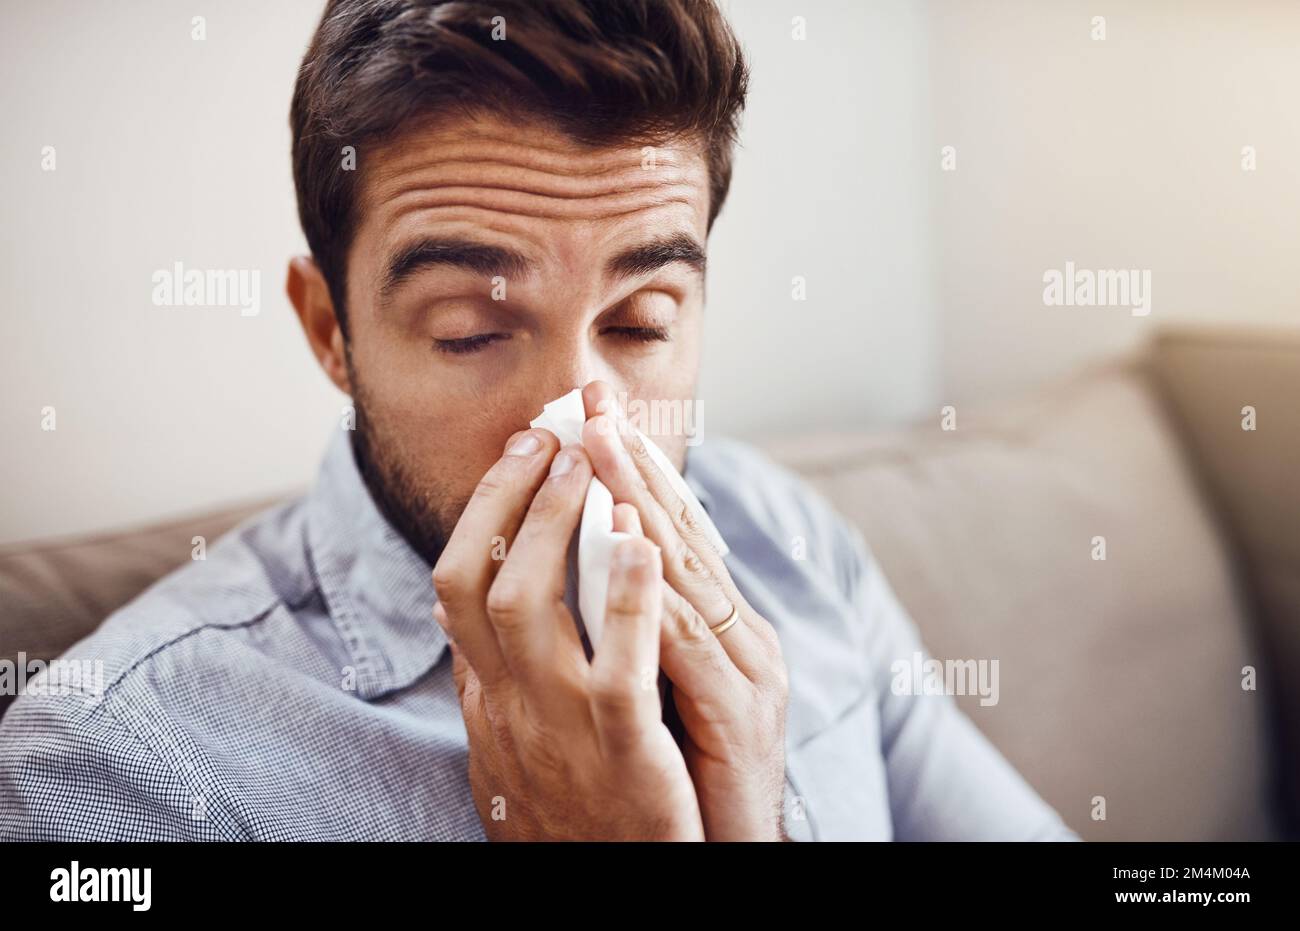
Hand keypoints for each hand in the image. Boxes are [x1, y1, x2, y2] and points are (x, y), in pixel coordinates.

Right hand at [431, 428, 703, 840]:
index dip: (482, 511)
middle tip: (552, 434)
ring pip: (529, 608)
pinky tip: (641, 542)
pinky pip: (616, 669)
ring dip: (555, 524)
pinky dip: (624, 598)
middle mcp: (510, 705)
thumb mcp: (510, 745)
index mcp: (491, 697)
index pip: (458, 587)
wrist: (607, 892)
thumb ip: (487, 682)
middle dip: (511, 497)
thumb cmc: (572, 814)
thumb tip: (455, 621)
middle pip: (480, 581)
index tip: (518, 451)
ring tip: (587, 462)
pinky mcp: (623, 754)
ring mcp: (561, 727)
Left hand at [580, 382, 790, 841]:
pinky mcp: (738, 715)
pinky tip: (632, 545)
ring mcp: (746, 671)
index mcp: (717, 627)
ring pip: (687, 568)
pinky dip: (657, 590)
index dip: (630, 467)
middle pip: (681, 530)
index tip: (589, 411)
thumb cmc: (691, 774)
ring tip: (602, 444)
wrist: (731, 848)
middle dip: (633, 458)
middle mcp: (739, 634)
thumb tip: (589, 575)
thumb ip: (636, 631)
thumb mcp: (661, 688)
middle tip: (593, 398)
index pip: (668, 532)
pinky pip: (689, 643)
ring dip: (641, 500)